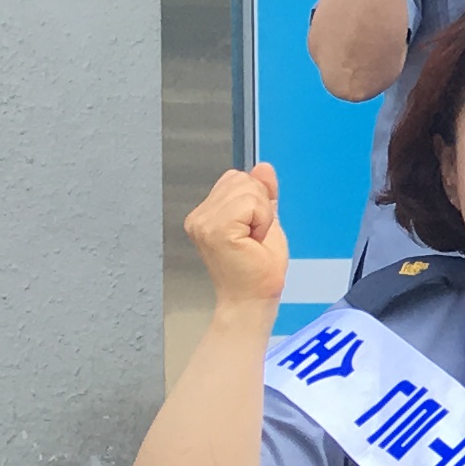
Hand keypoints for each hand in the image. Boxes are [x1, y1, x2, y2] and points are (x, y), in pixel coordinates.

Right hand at [184, 164, 290, 308]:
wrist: (252, 299)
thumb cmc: (258, 268)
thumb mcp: (265, 220)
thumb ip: (263, 193)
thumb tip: (263, 166)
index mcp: (205, 213)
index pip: (235, 177)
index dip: (255, 199)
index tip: (252, 229)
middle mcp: (199, 216)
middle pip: (241, 179)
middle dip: (259, 205)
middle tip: (253, 237)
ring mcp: (204, 222)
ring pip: (248, 189)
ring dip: (262, 215)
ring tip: (253, 240)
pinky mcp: (216, 230)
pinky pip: (251, 203)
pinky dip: (263, 220)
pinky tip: (253, 242)